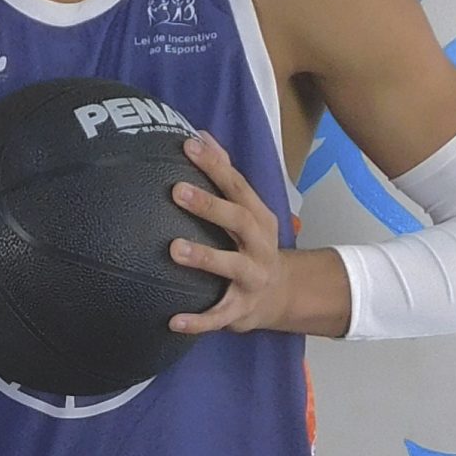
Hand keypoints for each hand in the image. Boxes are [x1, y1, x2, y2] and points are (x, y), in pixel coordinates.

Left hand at [167, 130, 293, 335]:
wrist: (282, 294)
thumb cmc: (253, 244)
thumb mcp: (246, 209)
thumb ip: (225, 175)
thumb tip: (202, 135)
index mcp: (258, 216)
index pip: (237, 185)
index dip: (215, 164)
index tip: (189, 145)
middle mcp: (260, 244)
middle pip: (239, 220)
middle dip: (209, 205)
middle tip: (176, 191)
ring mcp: (253, 277)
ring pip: (232, 266)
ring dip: (205, 257)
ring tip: (174, 249)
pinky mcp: (242, 309)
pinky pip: (220, 315)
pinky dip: (198, 320)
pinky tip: (173, 321)